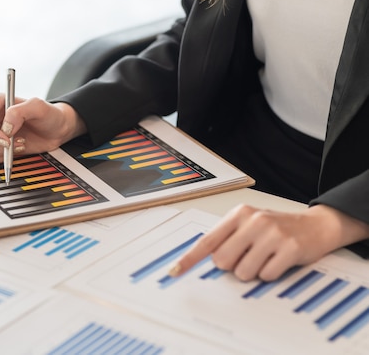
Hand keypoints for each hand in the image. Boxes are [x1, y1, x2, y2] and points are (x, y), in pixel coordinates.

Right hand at [0, 94, 86, 163]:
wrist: (57, 130)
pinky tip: (16, 151)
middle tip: (18, 142)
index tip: (6, 139)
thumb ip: (19, 111)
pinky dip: (1, 159)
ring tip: (20, 145)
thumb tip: (5, 126)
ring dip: (1, 152)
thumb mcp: (38, 107)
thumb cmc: (49, 115)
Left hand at [170, 204, 368, 281]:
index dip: (189, 259)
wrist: (316, 225)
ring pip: (243, 272)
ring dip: (252, 272)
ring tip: (264, 258)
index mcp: (238, 214)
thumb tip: (206, 260)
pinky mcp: (290, 248)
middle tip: (247, 257)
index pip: (207, 241)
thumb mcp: (249, 224)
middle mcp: (253, 221)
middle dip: (232, 266)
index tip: (175, 272)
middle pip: (222, 261)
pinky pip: (266, 275)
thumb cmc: (276, 228)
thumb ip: (227, 238)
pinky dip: (270, 274)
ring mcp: (272, 234)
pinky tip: (278, 261)